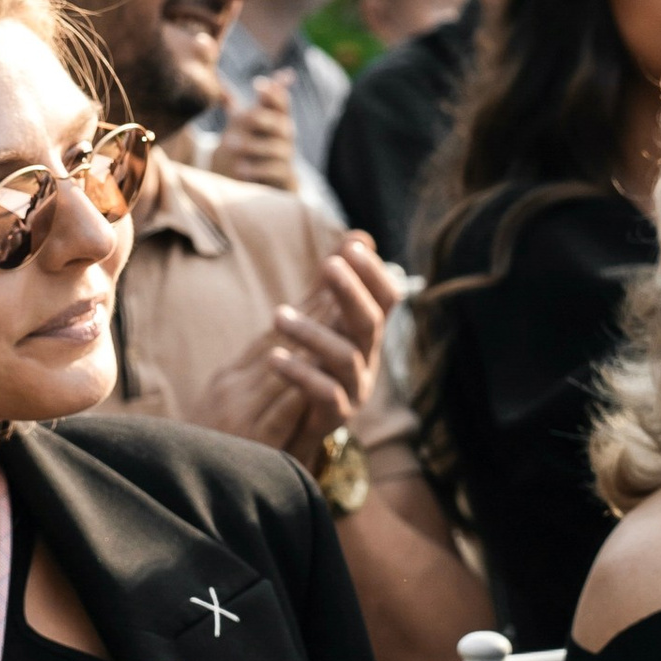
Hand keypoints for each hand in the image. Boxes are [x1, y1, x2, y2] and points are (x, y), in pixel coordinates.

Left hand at [195, 236, 395, 471]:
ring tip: (276, 316)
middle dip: (352, 292)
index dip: (373, 272)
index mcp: (366, 332)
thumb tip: (359, 235)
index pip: (386, 297)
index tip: (351, 247)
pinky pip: (324, 393)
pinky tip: (274, 357)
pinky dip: (300, 373)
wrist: (300, 424)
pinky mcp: (335, 414)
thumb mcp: (326, 319)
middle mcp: (368, 358)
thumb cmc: (316, 361)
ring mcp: (355, 388)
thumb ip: (336, 282)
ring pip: (345, 357)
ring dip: (312, 332)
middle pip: (371, 323)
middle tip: (328, 267)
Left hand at [209, 75, 298, 191]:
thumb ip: (231, 103)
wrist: (263, 177)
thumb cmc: (252, 142)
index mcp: (277, 116)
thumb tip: (214, 78)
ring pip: (274, 148)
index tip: (257, 84)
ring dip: (251, 145)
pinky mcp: (283, 174)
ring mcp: (286, 154)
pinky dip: (256, 169)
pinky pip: (273, 171)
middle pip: (279, 122)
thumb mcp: (242, 122)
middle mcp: (285, 134)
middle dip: (260, 118)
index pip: (281, 100)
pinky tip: (238, 169)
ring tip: (228, 145)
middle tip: (239, 118)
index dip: (272, 92)